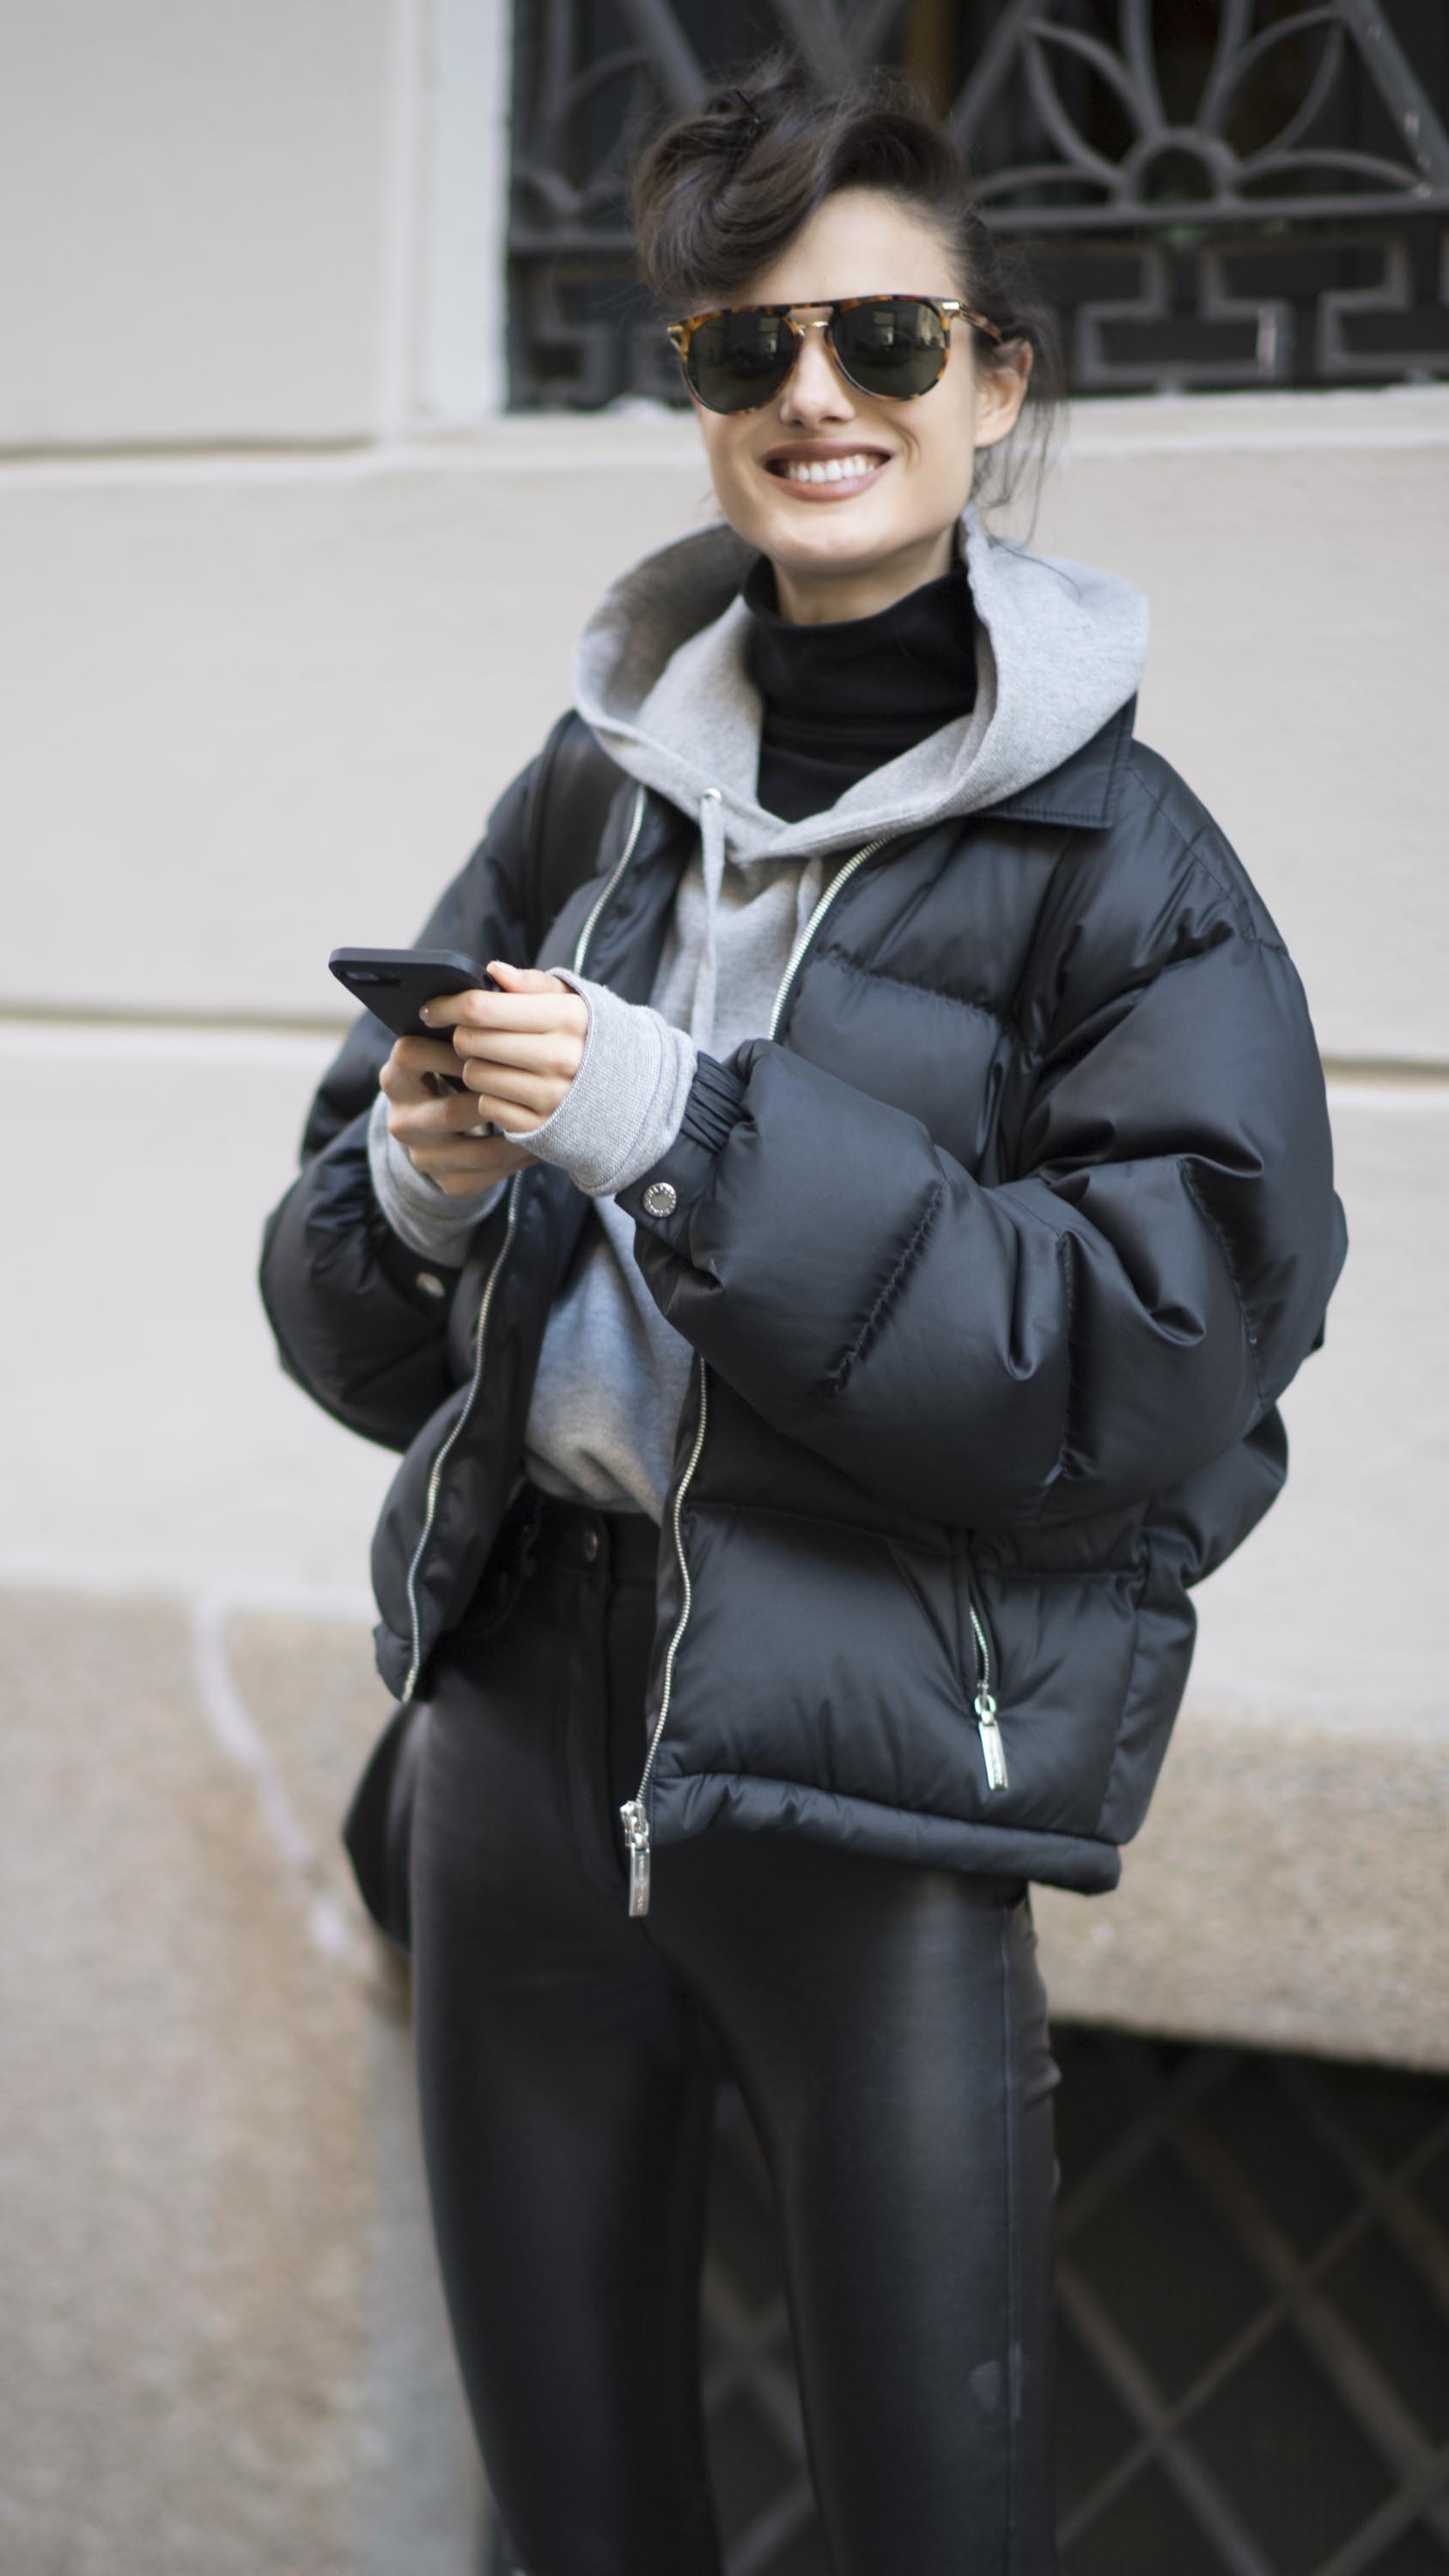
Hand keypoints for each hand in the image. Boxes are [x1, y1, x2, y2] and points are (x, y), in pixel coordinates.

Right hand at [378, 1019, 541, 1197]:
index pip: (411, 1051)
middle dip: (495, 1095)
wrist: (447, 1134)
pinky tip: (541, 1139)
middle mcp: (401, 1119)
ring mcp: (423, 1155)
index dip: (453, 1044)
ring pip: (473, 1146)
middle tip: (536, 1079)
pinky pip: (488, 1173)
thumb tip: (500, 972)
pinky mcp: (447, 1183)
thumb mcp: (461, 1040)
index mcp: (398, 1074)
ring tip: (548, 1110)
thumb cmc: (461, 1069)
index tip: (492, 1034)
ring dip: (514, 1128)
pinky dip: (518, 1156)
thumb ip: (484, 1006)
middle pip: (450, 1109)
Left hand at [419, 961, 587, 1133]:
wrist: (629, 1096)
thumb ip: (533, 984)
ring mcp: (549, 1095)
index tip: (432, 1007)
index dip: (447, 1005)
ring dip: (473, 1066)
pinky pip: (487, 1105)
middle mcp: (559, 1057)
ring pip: (474, 1074)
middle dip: (461, 1035)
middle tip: (468, 1035)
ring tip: (491, 1060)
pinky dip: (488, 1095)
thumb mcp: (572, 1003)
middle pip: (471, 1041)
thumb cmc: (588, 1039)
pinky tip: (504, 1086)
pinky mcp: (540, 1125)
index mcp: (566, 1018)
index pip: (482, 1007)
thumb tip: (493, 970)